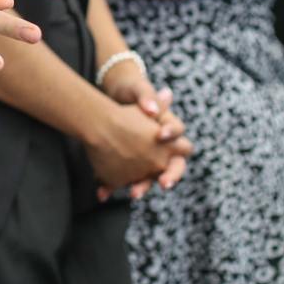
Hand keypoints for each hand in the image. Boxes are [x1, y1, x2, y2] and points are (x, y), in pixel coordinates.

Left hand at [83, 78, 191, 199]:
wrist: (109, 99)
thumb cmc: (130, 93)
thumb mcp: (138, 90)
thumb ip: (147, 96)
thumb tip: (157, 103)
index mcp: (169, 131)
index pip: (180, 139)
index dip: (172, 135)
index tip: (160, 134)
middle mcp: (162, 149)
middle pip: (173, 167)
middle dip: (171, 176)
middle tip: (163, 182)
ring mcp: (146, 159)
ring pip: (149, 178)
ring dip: (142, 186)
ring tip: (134, 193)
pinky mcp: (128, 165)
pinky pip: (124, 180)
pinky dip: (112, 185)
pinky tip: (102, 192)